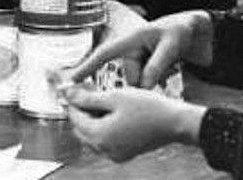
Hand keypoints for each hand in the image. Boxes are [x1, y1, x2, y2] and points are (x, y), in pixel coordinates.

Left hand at [63, 86, 205, 161]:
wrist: (174, 123)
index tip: (74, 88)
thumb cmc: (148, 107)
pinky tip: (111, 112)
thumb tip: (68, 94)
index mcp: (99, 135)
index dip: (72, 101)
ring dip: (91, 119)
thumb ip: (89, 98)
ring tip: (100, 99)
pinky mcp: (124, 153)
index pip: (74, 118)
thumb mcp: (115, 96)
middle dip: (80, 111)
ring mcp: (114, 154)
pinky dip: (103, 127)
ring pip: (92, 136)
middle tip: (86, 92)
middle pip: (81, 129)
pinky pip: (104, 141)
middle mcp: (104, 149)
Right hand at [68, 10, 213, 89]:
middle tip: (165, 65)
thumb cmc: (182, 31)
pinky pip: (147, 83)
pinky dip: (156, 81)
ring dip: (154, 80)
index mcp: (132, 39)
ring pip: (140, 83)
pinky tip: (169, 68)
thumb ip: (156, 66)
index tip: (70, 80)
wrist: (198, 32)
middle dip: (145, 79)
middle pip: (130, 76)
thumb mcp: (171, 46)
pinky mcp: (149, 68)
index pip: (104, 54)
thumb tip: (142, 87)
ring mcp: (140, 60)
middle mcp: (132, 50)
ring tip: (170, 62)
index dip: (86, 66)